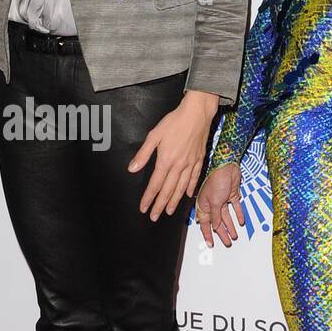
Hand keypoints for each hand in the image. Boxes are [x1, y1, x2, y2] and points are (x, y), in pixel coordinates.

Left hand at [129, 90, 217, 220]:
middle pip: (167, 190)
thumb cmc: (174, 121)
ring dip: (174, 201)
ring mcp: (191, 164)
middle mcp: (179, 166)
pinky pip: (194, 178)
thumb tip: (132, 168)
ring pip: (181, 188)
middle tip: (154, 217)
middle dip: (160, 205)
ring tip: (168, 211)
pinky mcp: (199, 160)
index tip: (144, 208)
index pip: (155, 184)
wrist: (197, 113)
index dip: (148, 198)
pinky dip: (190, 189)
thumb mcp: (154, 135)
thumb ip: (143, 154)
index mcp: (166, 160)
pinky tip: (186, 195)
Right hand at [195, 163, 243, 246]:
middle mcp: (212, 203)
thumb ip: (216, 216)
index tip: (211, 244)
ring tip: (234, 236)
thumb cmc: (216, 180)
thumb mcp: (214, 202)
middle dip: (222, 233)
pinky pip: (235, 208)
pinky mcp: (231, 195)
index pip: (205, 224)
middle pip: (217, 222)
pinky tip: (240, 222)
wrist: (227, 167)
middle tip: (227, 242)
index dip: (208, 234)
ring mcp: (222, 199)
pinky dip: (238, 215)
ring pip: (226, 217)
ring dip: (230, 226)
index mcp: (203, 205)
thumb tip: (216, 227)